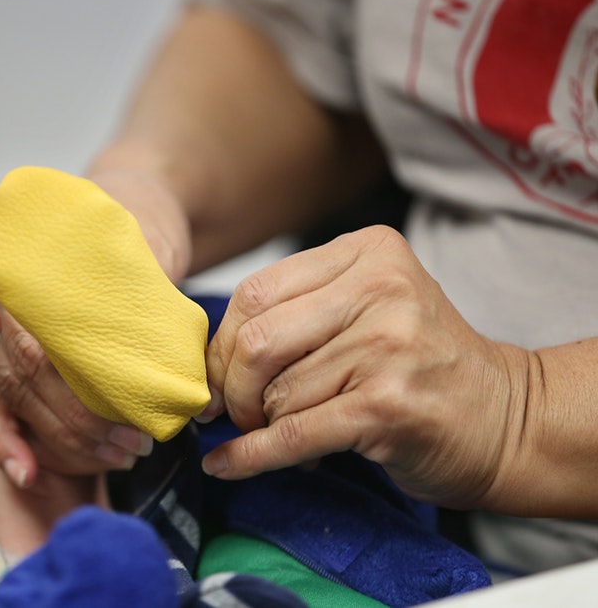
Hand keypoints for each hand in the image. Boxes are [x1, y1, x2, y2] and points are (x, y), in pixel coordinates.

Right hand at [0, 204, 150, 487]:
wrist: (133, 220)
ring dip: (61, 429)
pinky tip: (30, 472)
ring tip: (123, 449)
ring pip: (9, 387)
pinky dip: (11, 443)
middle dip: (64, 397)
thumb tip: (145, 334)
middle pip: (2, 344)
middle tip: (125, 427)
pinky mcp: (3, 365)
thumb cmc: (130, 220)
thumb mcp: (136, 228)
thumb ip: (128, 269)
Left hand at [201, 225, 528, 509]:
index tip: (216, 376)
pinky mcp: (388, 405)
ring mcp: (388, 346)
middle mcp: (381, 289)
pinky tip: (227, 466)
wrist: (508, 418)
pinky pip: (292, 434)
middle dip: (232, 387)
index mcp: (368, 252)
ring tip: (282, 432)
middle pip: (257, 340)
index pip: (255, 292)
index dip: (223, 344)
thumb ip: (298, 311)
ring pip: (276, 393)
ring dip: (262, 425)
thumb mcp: (370, 306)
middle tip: (233, 413)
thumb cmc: (422, 364)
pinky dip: (250, 457)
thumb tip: (209, 360)